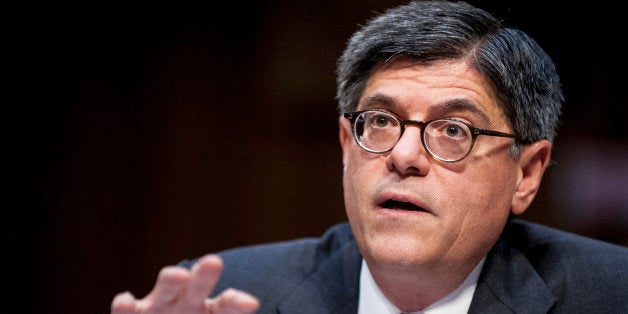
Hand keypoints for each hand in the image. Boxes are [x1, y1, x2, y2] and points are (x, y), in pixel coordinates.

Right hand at [111, 254, 259, 312]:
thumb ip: (229, 311)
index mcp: (210, 309)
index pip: (226, 305)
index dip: (236, 304)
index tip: (250, 304)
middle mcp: (185, 302)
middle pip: (197, 289)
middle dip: (204, 277)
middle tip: (214, 262)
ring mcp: (158, 306)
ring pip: (165, 290)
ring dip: (170, 281)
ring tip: (178, 274)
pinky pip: (127, 311)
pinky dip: (125, 306)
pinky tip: (125, 300)